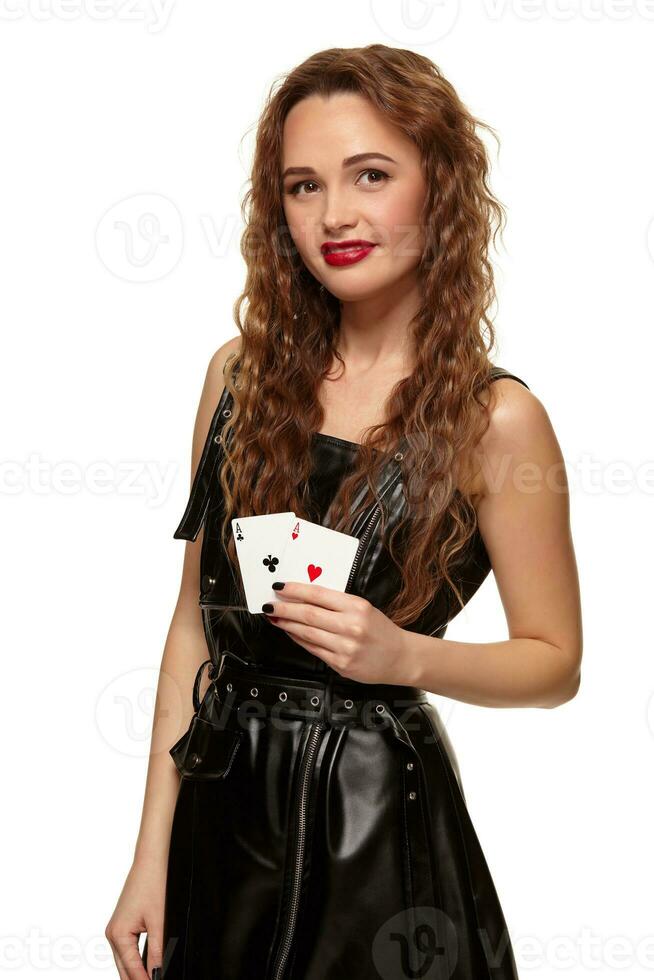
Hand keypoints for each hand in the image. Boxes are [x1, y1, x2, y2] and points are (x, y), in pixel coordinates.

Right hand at [105, 857, 165, 979]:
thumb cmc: (153, 885)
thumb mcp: (158, 922)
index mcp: (118, 934)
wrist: (150, 861)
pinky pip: (126, 950)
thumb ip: (156, 951)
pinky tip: (145, 967)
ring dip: (135, 972)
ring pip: (124, 961)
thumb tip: (157, 973)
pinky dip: (134, 960)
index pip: (132, 970)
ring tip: (150, 977)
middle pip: (124, 969)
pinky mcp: (121, 925)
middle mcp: (112, 934)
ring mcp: (115, 929)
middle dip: (137, 979)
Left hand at [263, 581, 414, 686]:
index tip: (279, 587)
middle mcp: (351, 626)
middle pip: (308, 614)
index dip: (295, 590)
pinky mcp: (341, 664)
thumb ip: (336, 603)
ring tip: (276, 618)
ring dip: (287, 625)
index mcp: (357, 607)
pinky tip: (291, 633)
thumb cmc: (380, 630)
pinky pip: (313, 649)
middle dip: (284, 608)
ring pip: (307, 633)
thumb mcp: (363, 608)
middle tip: (270, 604)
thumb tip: (304, 597)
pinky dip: (299, 640)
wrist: (400, 657)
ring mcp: (345, 647)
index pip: (318, 595)